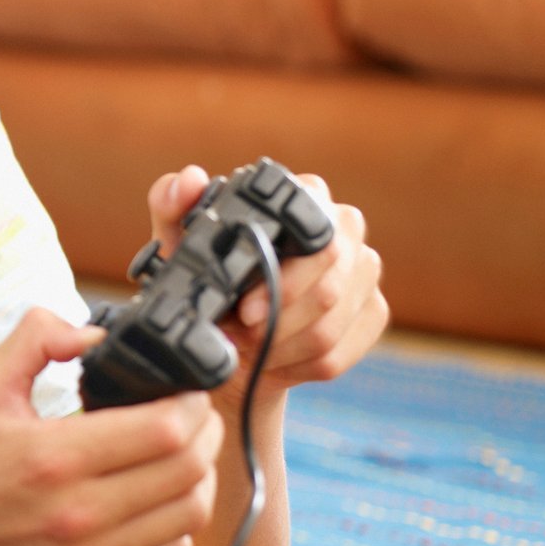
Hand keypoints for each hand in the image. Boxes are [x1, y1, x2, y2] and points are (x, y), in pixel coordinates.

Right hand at [0, 309, 223, 545]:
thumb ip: (37, 339)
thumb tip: (92, 332)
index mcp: (53, 457)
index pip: (165, 431)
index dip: (191, 405)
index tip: (184, 390)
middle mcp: (77, 514)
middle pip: (188, 471)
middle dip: (204, 434)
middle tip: (192, 415)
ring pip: (190, 515)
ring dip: (199, 477)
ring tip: (181, 453)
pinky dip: (179, 521)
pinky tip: (157, 498)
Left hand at [147, 165, 387, 392]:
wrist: (229, 333)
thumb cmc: (207, 275)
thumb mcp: (176, 242)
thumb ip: (171, 204)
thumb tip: (189, 180)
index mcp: (303, 196)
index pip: (315, 222)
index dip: (283, 272)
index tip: (245, 305)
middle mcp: (345, 227)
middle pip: (332, 279)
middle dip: (280, 316)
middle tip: (241, 331)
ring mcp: (364, 271)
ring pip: (334, 321)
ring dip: (282, 345)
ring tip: (247, 345)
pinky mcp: (372, 312)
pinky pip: (343, 352)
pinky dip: (298, 365)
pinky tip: (272, 361)